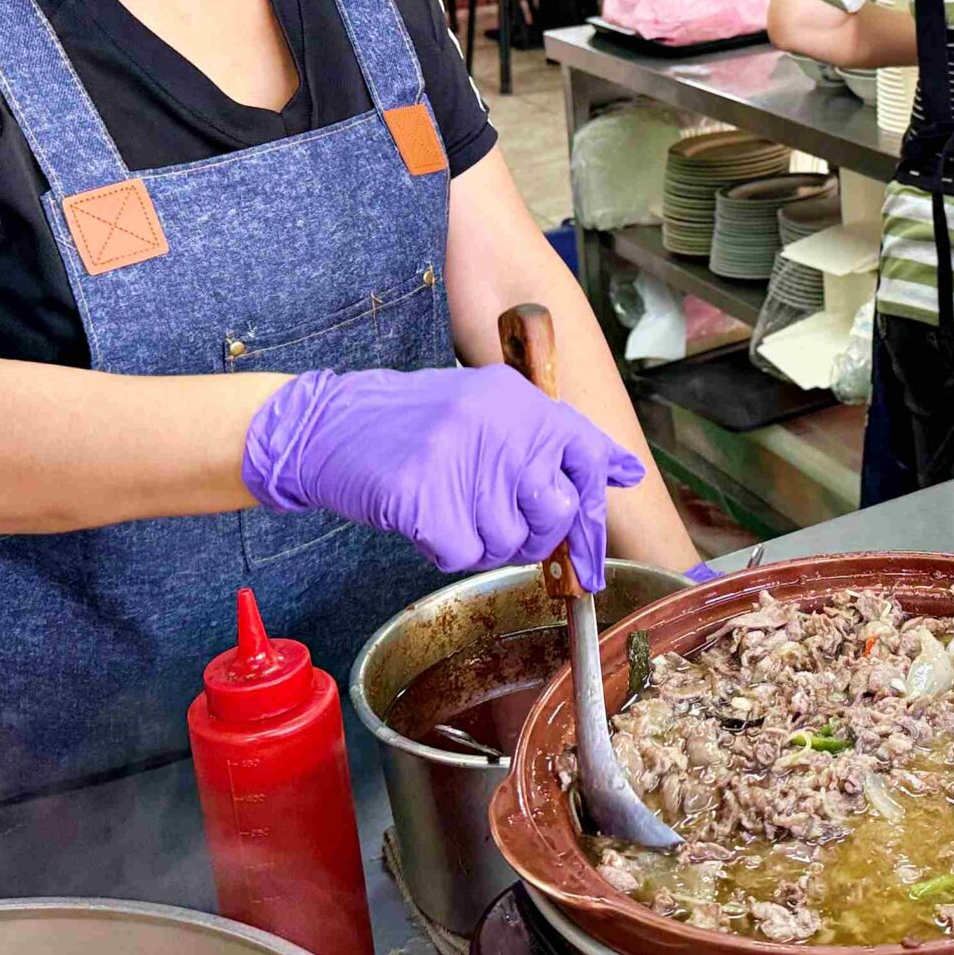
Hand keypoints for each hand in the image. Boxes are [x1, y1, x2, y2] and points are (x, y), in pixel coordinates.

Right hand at [243, 367, 645, 586]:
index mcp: (518, 399)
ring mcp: (458, 459)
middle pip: (555, 511)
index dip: (593, 508)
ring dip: (484, 544)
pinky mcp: (423, 497)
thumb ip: (554, 440)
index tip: (590, 547)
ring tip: (453, 513)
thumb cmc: (413, 425)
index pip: (587, 454)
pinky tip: (428, 523)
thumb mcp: (488, 410)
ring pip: (509, 541)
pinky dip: (447, 552)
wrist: (329, 425)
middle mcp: (496, 423)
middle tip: (498, 523)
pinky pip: (463, 555)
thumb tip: (625, 473)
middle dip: (535, 535)